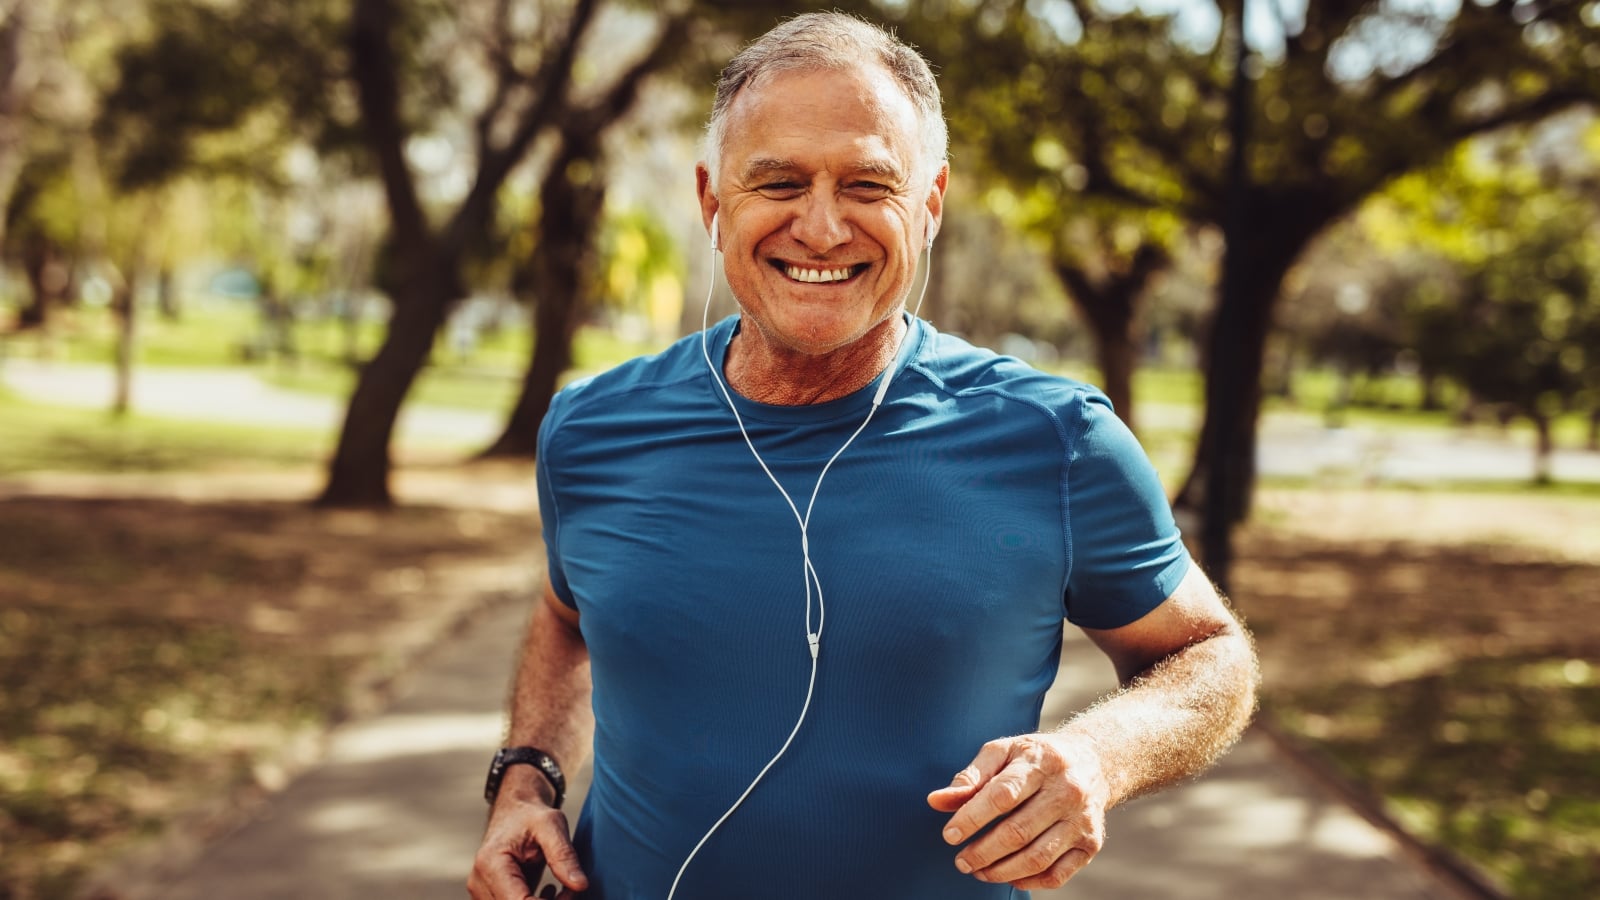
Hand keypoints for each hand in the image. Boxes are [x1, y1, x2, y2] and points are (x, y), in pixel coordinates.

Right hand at [468, 790, 587, 899]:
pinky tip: (549, 893)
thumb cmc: (530, 814)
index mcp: (491, 864)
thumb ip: (563, 855)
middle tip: (570, 890)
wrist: (514, 811)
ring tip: (562, 890)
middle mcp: (480, 883)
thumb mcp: (551, 824)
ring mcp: (483, 892)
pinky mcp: (491, 897)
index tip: (571, 893)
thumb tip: (581, 885)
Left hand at [926, 733, 1109, 890]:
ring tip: (978, 871)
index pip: (1002, 796)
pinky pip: (1058, 874)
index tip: (949, 835)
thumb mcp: (1003, 752)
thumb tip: (936, 801)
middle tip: (961, 861)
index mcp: (1041, 762)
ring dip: (1001, 871)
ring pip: (1037, 857)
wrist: (1093, 761)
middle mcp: (1067, 791)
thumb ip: (970, 777)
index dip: (971, 818)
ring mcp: (1082, 820)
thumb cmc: (1036, 758)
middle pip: (1018, 832)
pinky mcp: (1091, 843)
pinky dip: (1030, 882)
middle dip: (982, 852)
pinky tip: (1009, 876)